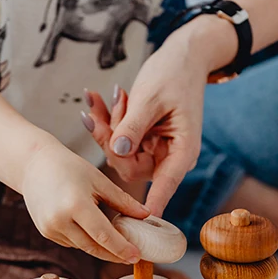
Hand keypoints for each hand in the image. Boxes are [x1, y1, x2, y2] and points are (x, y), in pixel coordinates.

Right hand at [21, 143, 149, 263]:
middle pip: (93, 247)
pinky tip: (91, 229)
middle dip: (114, 254)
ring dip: (100, 246)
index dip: (122, 248)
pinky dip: (85, 239)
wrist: (34, 165)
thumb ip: (122, 201)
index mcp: (76, 205)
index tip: (137, 256)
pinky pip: (72, 242)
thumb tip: (146, 215)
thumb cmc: (69, 167)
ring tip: (116, 239)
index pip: (104, 235)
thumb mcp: (99, 180)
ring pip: (83, 246)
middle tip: (132, 257)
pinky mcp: (46, 232)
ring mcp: (50, 228)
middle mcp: (60, 220)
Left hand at [84, 16, 235, 215]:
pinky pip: (116, 140)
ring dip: (105, 126)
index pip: (165, 184)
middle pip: (128, 166)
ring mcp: (152, 150)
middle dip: (109, 138)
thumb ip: (134, 126)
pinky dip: (106, 120)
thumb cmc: (174, 74)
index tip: (142, 220)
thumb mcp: (152, 98)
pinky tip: (95, 99)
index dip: (154, 202)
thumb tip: (119, 152)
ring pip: (118, 153)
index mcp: (181, 151)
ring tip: (98, 97)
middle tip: (98, 107)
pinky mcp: (140, 141)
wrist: (181, 57)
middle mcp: (167, 157)